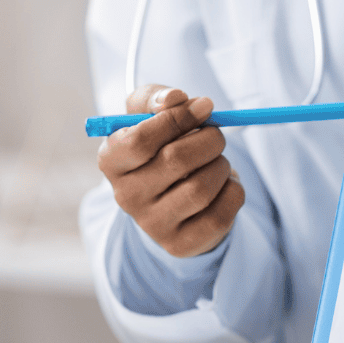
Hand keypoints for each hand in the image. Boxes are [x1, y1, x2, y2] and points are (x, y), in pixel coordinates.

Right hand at [98, 84, 245, 257]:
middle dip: (209, 139)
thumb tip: (176, 98)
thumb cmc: (159, 146)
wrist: (170, 196)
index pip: (139, 140)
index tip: (204, 106)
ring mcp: (152, 225)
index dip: (178, 119)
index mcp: (111, 161)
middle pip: (176, 160)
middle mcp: (125, 196)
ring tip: (216, 162)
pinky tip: (222, 186)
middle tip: (215, 135)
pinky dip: (233, 190)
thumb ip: (157, 98)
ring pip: (202, 187)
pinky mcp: (180, 244)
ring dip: (221, 165)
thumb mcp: (148, 114)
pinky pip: (222, 213)